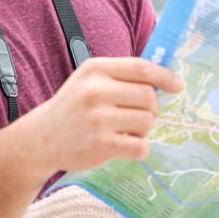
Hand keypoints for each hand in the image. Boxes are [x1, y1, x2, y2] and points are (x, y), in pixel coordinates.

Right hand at [19, 57, 183, 172]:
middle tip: (144, 115)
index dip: (165, 77)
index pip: (141, 68)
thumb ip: (121, 76)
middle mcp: (95, 91)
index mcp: (95, 69)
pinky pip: (140, 146)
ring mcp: (97, 118)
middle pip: (148, 96)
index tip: (177, 86)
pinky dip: (140, 148)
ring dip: (144, 129)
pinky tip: (126, 146)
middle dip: (153, 108)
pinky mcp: (100, 144)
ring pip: (147, 121)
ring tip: (126, 130)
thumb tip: (165, 79)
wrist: (41, 138)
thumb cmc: (74, 107)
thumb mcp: (89, 80)